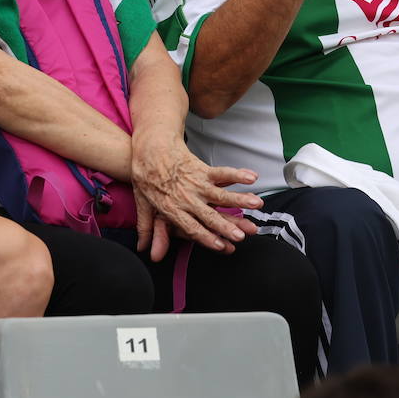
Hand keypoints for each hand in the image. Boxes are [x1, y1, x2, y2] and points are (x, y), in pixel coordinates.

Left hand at [131, 136, 263, 259]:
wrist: (149, 147)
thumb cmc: (146, 175)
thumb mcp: (142, 203)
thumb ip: (147, 228)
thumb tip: (143, 250)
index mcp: (172, 209)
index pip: (191, 227)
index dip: (207, 238)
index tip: (221, 246)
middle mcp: (187, 198)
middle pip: (209, 215)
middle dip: (226, 226)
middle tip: (241, 235)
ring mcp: (196, 183)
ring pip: (220, 195)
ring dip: (239, 200)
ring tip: (255, 204)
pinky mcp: (202, 169)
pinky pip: (222, 173)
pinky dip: (237, 174)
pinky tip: (252, 177)